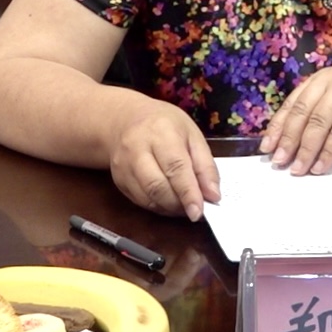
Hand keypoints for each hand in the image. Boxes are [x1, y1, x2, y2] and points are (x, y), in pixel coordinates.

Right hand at [107, 104, 220, 220]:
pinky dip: (158, 207)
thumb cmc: (164, 124)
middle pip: (158, 186)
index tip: (199, 212)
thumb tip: (213, 196)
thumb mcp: (192, 134)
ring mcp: (123, 166)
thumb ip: (205, 165)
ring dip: (170, 209)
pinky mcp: (118, 181)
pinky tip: (169, 202)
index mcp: (160, 132)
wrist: (125, 120)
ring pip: (147, 199)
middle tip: (195, 209)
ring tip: (184, 206)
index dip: (188, 192)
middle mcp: (136, 149)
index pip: (175, 166)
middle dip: (179, 204)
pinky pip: (140, 202)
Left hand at [258, 65, 331, 175]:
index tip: (268, 147)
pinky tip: (320, 165)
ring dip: (306, 149)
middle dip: (289, 140)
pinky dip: (328, 152)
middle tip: (280, 162)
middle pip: (303, 112)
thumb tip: (287, 150)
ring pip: (319, 121)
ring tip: (298, 168)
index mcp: (324, 78)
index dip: (279, 127)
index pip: (294, 103)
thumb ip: (317, 126)